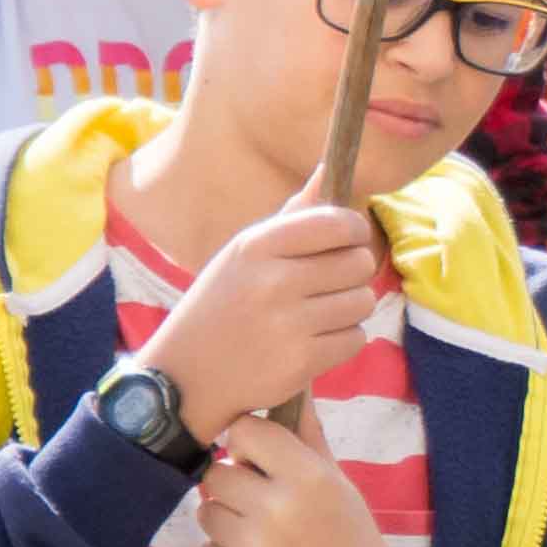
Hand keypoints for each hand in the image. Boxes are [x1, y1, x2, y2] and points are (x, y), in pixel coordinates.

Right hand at [134, 203, 387, 422]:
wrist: (184, 376)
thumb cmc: (222, 305)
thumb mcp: (243, 255)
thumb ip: (292, 217)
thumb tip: (330, 170)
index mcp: (256, 246)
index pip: (338, 222)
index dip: (354, 231)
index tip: (346, 242)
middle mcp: (271, 281)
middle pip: (360, 262)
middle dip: (351, 275)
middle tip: (324, 287)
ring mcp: (286, 323)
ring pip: (363, 302)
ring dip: (348, 310)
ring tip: (314, 317)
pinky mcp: (300, 362)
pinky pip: (356, 339)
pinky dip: (342, 342)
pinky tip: (311, 343)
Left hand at [189, 415, 422, 546]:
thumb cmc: (350, 535)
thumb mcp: (339, 483)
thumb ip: (307, 436)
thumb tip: (294, 384)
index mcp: (308, 477)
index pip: (244, 431)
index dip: (248, 442)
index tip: (260, 456)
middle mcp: (276, 508)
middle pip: (216, 472)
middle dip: (235, 483)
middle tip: (262, 500)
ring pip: (205, 510)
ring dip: (226, 517)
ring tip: (260, 532)